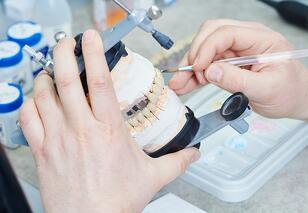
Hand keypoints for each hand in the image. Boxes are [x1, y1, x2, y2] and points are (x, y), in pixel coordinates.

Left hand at [19, 30, 199, 212]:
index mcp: (108, 130)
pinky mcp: (43, 152)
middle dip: (64, 53)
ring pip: (44, 96)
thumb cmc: (116, 201)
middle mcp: (81, 129)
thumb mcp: (153, 177)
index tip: (92, 38)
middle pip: (67, 80)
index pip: (100, 82)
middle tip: (66, 42)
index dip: (95, 54)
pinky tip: (37, 99)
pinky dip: (30, 103)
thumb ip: (176, 161)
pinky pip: (28, 119)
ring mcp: (58, 139)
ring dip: (46, 76)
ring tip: (53, 69)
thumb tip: (193, 153)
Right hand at [169, 19, 307, 119]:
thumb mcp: (266, 89)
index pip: (226, 33)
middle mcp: (246, 40)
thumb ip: (238, 80)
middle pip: (210, 34)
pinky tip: (185, 84)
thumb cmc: (289, 91)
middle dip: (196, 54)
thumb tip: (210, 71)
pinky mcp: (229, 63)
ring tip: (180, 83)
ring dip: (190, 66)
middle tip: (190, 76)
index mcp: (260, 39)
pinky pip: (207, 65)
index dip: (207, 48)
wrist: (294, 98)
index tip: (199, 68)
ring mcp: (236, 51)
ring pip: (204, 49)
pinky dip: (195, 75)